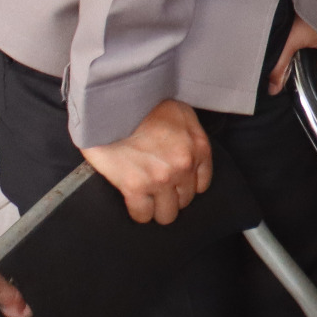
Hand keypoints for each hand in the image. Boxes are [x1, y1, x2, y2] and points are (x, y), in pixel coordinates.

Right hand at [81, 100, 212, 224]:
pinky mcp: (135, 186)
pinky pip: (142, 214)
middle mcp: (183, 166)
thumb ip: (191, 135)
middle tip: (157, 188)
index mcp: (198, 147)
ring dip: (157, 208)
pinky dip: (139, 213)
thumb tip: (189, 154)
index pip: (201, 184)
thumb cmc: (145, 103)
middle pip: (184, 200)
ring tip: (147, 199)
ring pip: (166, 213)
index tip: (175, 183)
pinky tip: (134, 203)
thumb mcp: (182, 112)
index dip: (185, 185)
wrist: (115, 102)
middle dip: (171, 196)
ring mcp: (161, 178)